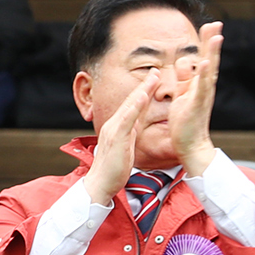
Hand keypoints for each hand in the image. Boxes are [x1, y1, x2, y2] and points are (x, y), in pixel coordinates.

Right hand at [81, 76, 154, 205]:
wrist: (100, 184)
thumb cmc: (113, 170)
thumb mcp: (124, 148)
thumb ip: (129, 135)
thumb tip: (135, 127)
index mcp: (117, 127)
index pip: (132, 106)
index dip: (142, 91)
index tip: (152, 79)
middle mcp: (114, 124)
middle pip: (131, 101)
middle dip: (144, 85)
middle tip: (155, 70)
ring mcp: (114, 129)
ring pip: (130, 105)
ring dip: (141, 90)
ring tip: (152, 77)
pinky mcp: (117, 137)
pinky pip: (128, 118)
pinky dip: (136, 105)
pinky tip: (143, 96)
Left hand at [168, 21, 222, 175]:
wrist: (190, 144)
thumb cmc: (186, 120)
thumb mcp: (183, 94)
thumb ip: (184, 78)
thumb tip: (184, 60)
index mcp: (199, 83)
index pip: (203, 58)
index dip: (206, 42)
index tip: (209, 25)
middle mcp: (204, 87)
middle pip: (210, 59)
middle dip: (212, 41)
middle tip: (216, 23)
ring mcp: (203, 95)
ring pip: (209, 70)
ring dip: (212, 53)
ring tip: (216, 36)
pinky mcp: (197, 104)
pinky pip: (201, 88)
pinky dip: (204, 75)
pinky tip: (205, 63)